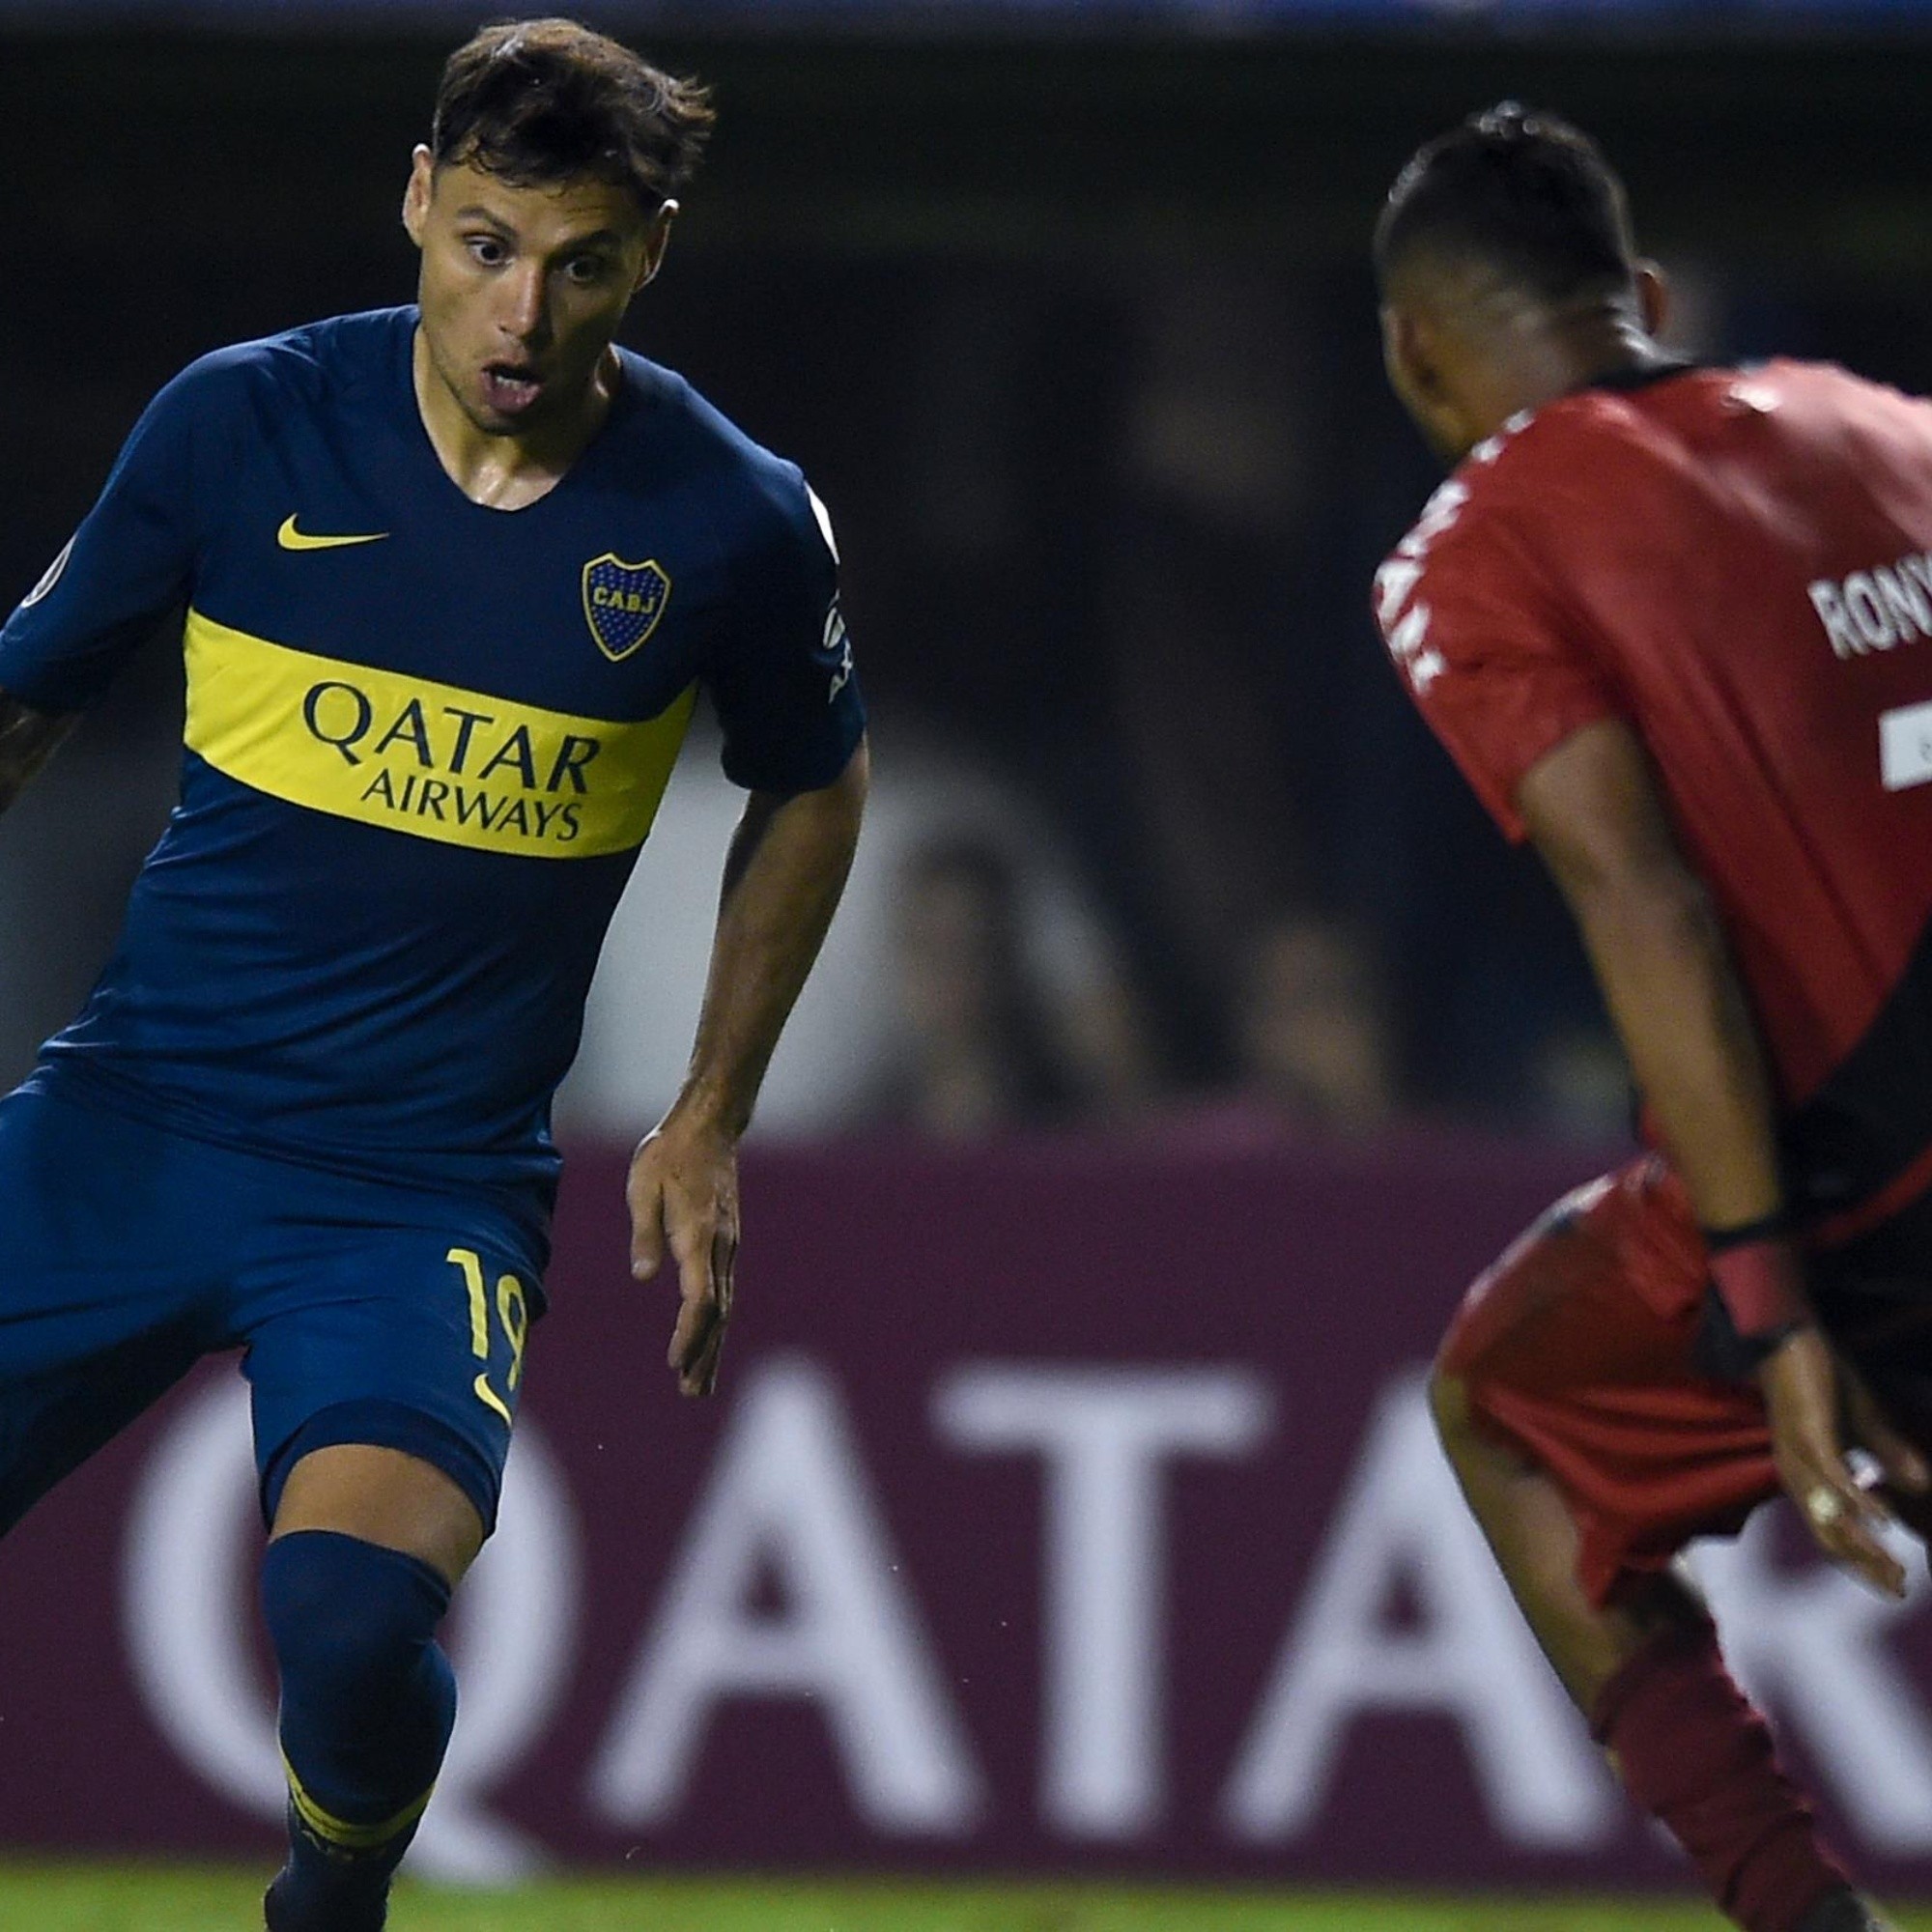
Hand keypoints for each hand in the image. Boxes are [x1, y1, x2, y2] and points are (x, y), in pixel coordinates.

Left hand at [626, 1111, 739, 1396]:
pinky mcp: (726, 1240)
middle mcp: (720, 1246)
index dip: (689, 1333)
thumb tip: (643, 1277)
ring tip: (700, 1383)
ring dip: (713, 1345)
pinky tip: (710, 1337)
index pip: (700, 1297)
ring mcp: (727, 1244)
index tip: (673, 1362)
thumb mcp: (643, 1186)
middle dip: (705, 1354)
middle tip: (692, 1393)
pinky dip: (716, 1321)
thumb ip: (644, 1233)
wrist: (709, 1126)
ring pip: (724, 1305)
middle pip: (717, 1312)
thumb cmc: (669, 1152)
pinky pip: (724, 1289)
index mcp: (698, 1235)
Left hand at [1757, 1325, 1927, 1596]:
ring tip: (1894, 1567)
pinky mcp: (1810, 1436)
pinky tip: (1883, 1519)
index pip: (1832, 1533)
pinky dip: (1859, 1502)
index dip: (1862, 1563)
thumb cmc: (1822, 1381)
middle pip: (1829, 1536)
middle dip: (1866, 1566)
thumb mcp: (1862, 1424)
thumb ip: (1888, 1456)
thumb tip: (1921, 1484)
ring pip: (1830, 1515)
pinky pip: (1834, 1479)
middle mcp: (1796, 1475)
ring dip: (1864, 1545)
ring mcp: (1801, 1457)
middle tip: (1898, 1587)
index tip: (1894, 1585)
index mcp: (1805, 1476)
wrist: (1791, 1339)